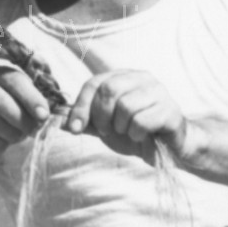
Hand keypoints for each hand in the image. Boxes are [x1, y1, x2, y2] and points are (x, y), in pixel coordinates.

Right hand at [0, 66, 50, 153]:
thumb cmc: (7, 111)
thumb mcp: (23, 101)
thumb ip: (35, 104)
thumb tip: (42, 115)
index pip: (13, 80)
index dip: (30, 98)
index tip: (43, 116)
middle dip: (20, 117)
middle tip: (32, 130)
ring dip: (10, 133)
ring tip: (18, 137)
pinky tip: (3, 143)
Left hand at [65, 70, 190, 161]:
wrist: (171, 149)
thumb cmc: (138, 134)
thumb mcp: (106, 127)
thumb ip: (86, 121)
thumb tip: (56, 119)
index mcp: (125, 77)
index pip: (94, 83)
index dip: (81, 106)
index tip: (75, 128)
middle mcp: (143, 78)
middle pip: (109, 90)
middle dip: (102, 117)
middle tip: (108, 130)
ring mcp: (159, 92)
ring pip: (126, 106)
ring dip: (121, 127)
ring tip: (129, 132)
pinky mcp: (171, 111)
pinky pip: (142, 121)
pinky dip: (137, 134)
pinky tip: (143, 136)